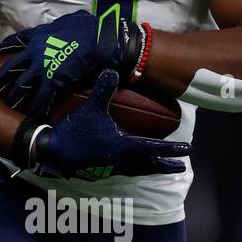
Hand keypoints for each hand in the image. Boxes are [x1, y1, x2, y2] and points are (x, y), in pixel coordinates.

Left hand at [0, 7, 142, 116]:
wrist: (99, 39)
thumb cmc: (90, 27)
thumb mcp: (70, 19)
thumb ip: (63, 23)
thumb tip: (72, 19)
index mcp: (39, 36)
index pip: (17, 40)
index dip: (7, 46)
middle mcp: (35, 51)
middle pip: (12, 67)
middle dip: (1, 78)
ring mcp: (43, 66)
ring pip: (22, 84)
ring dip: (14, 96)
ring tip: (8, 105)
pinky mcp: (53, 79)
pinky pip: (42, 96)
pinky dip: (38, 106)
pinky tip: (34, 113)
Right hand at [30, 70, 190, 179]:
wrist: (54, 153)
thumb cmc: (76, 132)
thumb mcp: (91, 108)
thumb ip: (104, 90)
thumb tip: (113, 70)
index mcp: (124, 146)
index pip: (155, 148)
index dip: (172, 149)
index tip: (187, 150)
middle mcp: (122, 160)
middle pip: (150, 165)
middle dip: (166, 164)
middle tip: (180, 166)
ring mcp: (112, 168)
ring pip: (138, 171)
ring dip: (152, 169)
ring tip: (161, 167)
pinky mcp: (102, 171)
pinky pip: (126, 171)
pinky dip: (136, 169)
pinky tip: (133, 165)